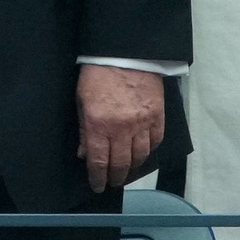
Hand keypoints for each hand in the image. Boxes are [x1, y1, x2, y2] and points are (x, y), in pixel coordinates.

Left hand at [77, 65, 164, 192]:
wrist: (125, 53)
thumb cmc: (97, 75)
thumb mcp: (81, 101)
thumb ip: (84, 129)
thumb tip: (84, 153)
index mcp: (98, 124)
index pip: (99, 161)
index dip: (98, 178)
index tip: (97, 186)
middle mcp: (122, 129)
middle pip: (121, 164)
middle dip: (115, 177)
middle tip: (112, 182)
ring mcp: (142, 123)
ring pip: (140, 157)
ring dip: (132, 168)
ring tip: (126, 171)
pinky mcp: (158, 116)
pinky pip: (155, 142)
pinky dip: (149, 151)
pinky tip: (142, 154)